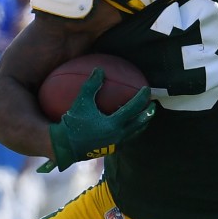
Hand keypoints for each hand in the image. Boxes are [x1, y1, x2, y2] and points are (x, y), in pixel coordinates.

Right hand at [41, 69, 155, 172]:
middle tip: (153, 106)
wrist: (64, 147)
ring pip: (134, 134)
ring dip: (141, 124)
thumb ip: (90, 86)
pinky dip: (131, 131)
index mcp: (113, 124)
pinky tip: (128, 126)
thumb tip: (99, 69)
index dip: (142, 97)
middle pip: (139, 124)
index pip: (133, 108)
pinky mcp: (110, 149)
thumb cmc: (72, 124)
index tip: (147, 89)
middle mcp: (117, 136)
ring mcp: (115, 144)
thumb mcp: (81, 103)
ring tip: (145, 117)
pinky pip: (126, 139)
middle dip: (148, 114)